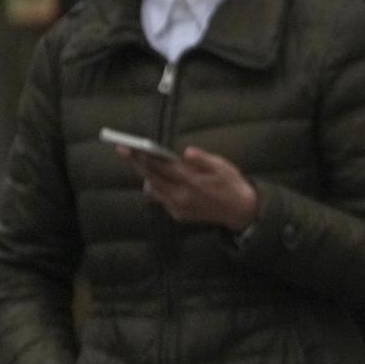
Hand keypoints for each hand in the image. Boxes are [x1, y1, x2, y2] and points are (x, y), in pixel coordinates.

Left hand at [122, 145, 258, 230]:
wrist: (239, 211)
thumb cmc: (231, 184)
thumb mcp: (222, 167)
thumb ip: (203, 159)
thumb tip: (186, 152)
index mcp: (192, 182)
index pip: (161, 166)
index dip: (142, 156)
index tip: (127, 148)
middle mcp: (181, 197)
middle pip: (151, 177)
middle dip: (137, 163)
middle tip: (124, 151)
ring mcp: (178, 208)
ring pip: (152, 189)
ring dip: (146, 176)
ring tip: (142, 163)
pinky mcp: (178, 215)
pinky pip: (161, 199)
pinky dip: (157, 187)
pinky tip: (161, 179)